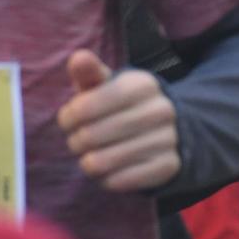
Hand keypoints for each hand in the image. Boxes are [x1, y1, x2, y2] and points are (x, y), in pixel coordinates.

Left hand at [57, 51, 181, 192]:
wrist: (170, 130)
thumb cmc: (123, 106)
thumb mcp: (108, 86)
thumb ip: (90, 72)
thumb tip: (78, 57)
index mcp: (143, 85)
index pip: (84, 107)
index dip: (68, 117)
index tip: (70, 120)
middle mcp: (161, 110)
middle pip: (90, 136)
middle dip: (76, 141)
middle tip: (79, 140)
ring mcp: (168, 139)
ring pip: (101, 162)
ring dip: (88, 162)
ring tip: (93, 154)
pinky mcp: (168, 167)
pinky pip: (119, 181)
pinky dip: (106, 178)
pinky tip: (111, 168)